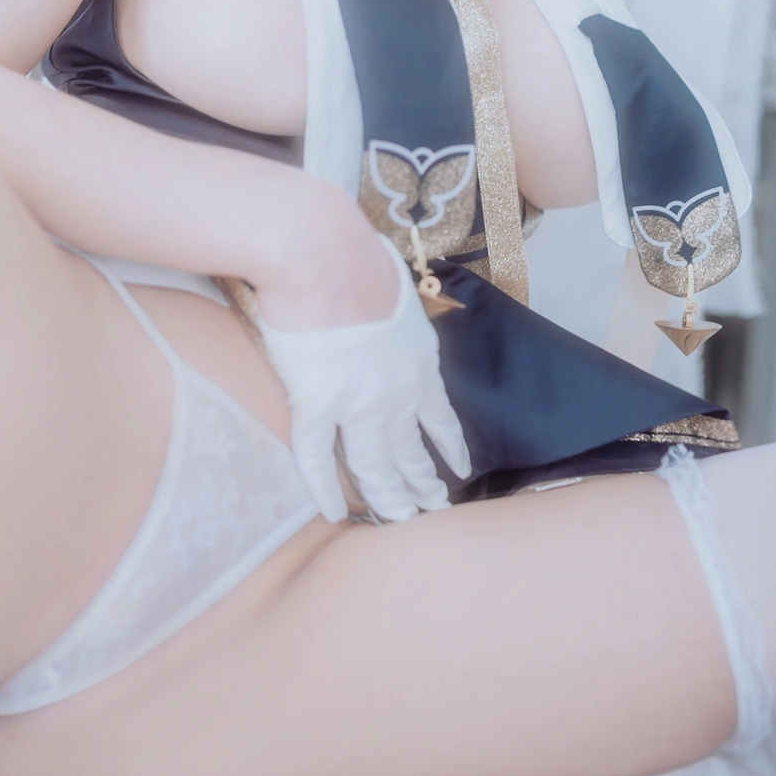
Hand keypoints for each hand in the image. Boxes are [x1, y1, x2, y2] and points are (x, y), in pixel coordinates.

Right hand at [257, 237, 471, 522]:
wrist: (323, 253)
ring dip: (387, 498)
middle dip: (422, 485)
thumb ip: (395, 310)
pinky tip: (332, 514)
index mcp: (418, 360)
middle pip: (410, 451)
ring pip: (374, 465)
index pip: (440, 416)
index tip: (459, 472)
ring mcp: (357, 402)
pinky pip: (320, 459)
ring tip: (396, 522)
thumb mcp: (398, 286)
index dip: (449, 447)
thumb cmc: (356, 255)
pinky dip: (325, 490)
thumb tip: (384, 300)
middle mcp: (396, 390)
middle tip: (430, 511)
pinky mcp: (317, 403)